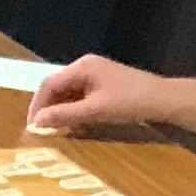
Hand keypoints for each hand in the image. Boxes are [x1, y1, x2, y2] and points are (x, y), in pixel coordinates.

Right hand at [27, 55, 167, 134]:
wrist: (163, 99)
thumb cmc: (128, 102)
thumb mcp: (93, 111)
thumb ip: (63, 116)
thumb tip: (36, 122)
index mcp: (82, 67)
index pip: (48, 85)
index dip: (37, 106)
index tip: (32, 127)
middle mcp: (86, 66)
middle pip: (57, 87)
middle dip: (48, 109)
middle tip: (44, 130)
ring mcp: (96, 73)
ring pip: (68, 92)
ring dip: (61, 110)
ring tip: (59, 129)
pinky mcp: (104, 83)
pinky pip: (80, 95)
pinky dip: (74, 109)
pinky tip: (77, 123)